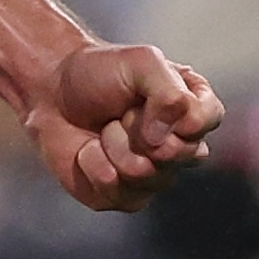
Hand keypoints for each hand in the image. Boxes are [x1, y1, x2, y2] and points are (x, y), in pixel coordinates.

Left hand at [24, 43, 222, 211]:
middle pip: (178, 153)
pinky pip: (116, 191)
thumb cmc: (98, 72)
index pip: (208, 119)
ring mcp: (155, 176)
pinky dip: (93, 163)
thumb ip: (170, 93)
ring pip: (145, 173)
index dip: (173, 110)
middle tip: (120, 112)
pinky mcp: (124, 197)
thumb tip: (164, 141)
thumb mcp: (141, 61)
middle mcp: (180, 148)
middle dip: (138, 127)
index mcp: (192, 111)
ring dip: (113, 144)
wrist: (50, 90)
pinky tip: (87, 150)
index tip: (143, 94)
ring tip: (103, 129)